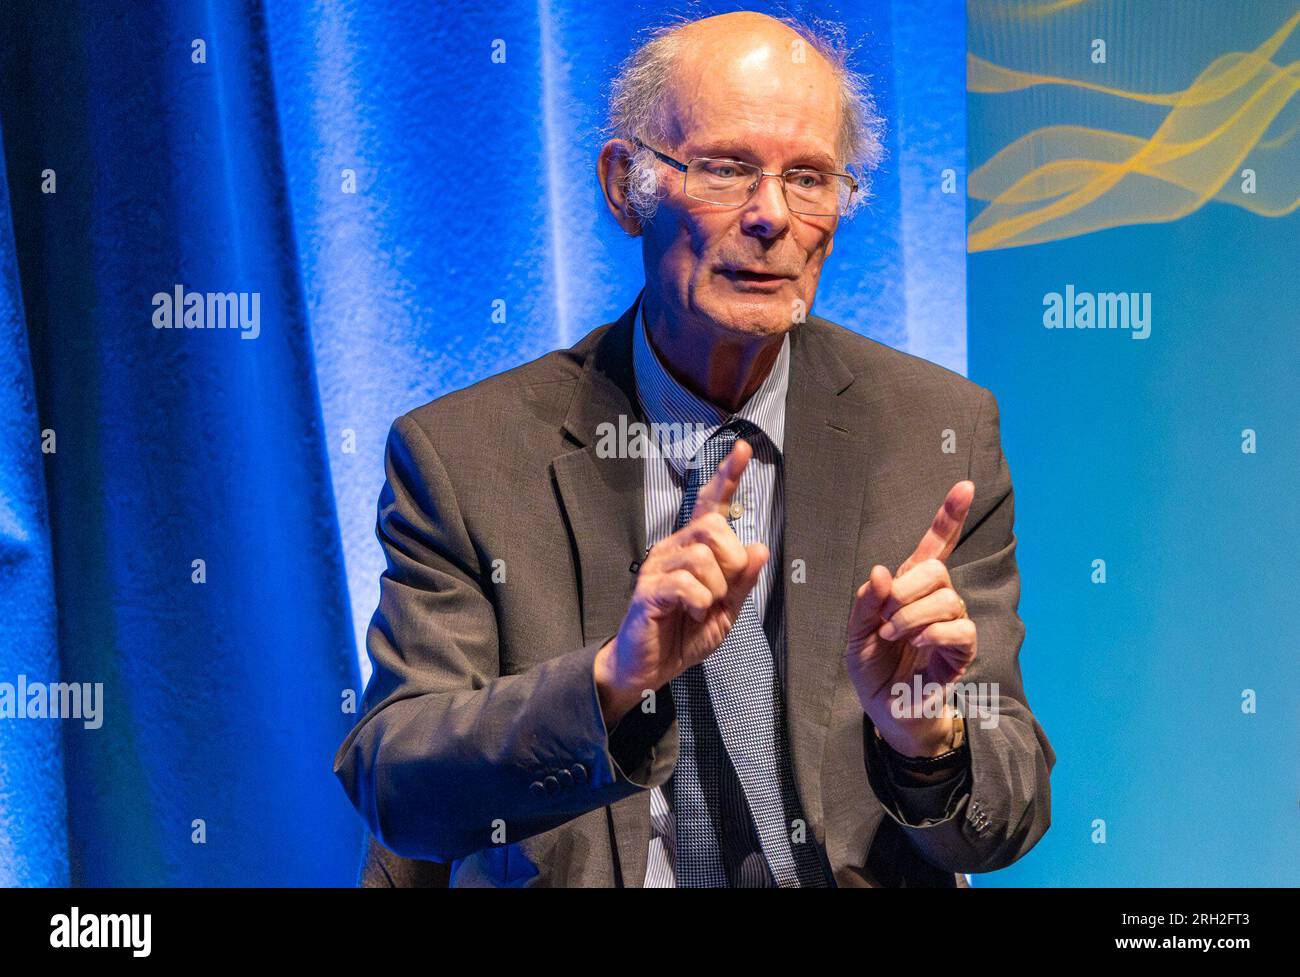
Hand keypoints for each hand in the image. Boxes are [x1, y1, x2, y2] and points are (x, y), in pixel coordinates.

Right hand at [594, 440, 767, 725]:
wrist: (649, 667)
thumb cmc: (684, 635)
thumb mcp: (726, 611)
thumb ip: (743, 581)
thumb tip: (760, 547)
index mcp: (693, 549)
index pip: (712, 504)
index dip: (728, 476)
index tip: (744, 448)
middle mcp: (673, 549)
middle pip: (712, 528)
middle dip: (730, 560)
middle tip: (723, 590)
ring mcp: (657, 567)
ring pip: (702, 556)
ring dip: (715, 589)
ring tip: (703, 607)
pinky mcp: (647, 590)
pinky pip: (685, 584)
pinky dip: (699, 602)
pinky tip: (692, 612)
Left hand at [845, 481, 977, 756]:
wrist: (886, 710)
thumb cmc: (873, 669)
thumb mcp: (855, 634)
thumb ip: (865, 603)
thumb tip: (882, 572)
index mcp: (909, 589)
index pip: (934, 546)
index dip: (948, 517)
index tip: (964, 487)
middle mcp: (935, 601)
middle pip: (937, 569)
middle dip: (906, 588)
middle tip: (885, 617)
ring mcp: (950, 625)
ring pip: (947, 598)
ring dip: (912, 615)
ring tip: (891, 636)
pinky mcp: (961, 651)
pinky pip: (959, 629)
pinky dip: (932, 633)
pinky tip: (917, 646)